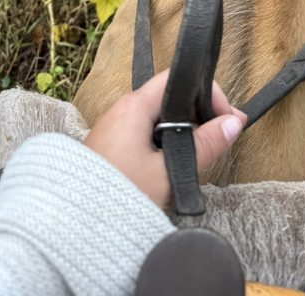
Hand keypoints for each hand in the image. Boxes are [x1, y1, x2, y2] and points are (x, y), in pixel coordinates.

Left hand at [85, 70, 245, 206]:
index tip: (227, 119)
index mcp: (135, 106)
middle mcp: (122, 110)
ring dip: (183, 131)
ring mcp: (115, 128)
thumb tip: (233, 122)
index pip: (179, 79)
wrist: (70, 225)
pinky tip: (173, 165)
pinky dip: (165, 143)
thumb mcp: (170, 171)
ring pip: (160, 118)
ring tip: (199, 155)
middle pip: (171, 98)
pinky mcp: (111, 147)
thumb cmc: (117, 196)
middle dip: (199, 114)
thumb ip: (205, 145)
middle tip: (219, 138)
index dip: (208, 93)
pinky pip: (146, 134)